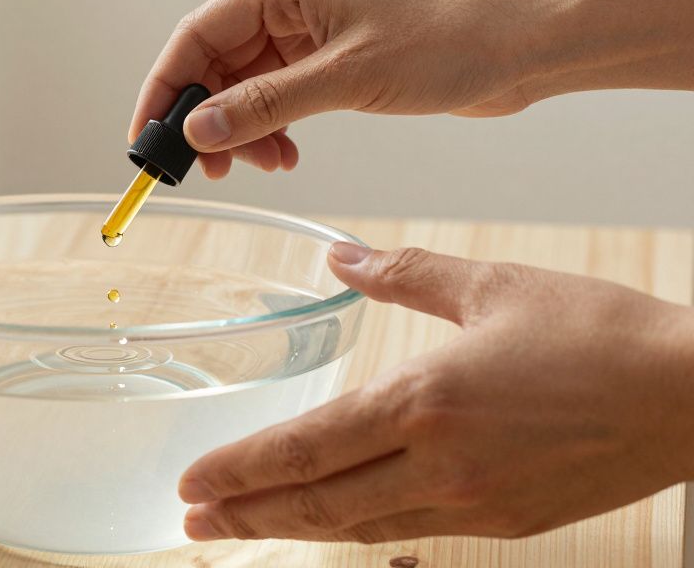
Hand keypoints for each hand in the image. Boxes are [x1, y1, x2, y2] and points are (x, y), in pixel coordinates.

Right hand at [130, 0, 693, 179]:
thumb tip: (197, 133)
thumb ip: (264, 106)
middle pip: (217, 61)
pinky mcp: (333, 53)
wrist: (522, 44)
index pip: (197, 35)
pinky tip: (286, 154)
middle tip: (205, 170)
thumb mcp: (344, 79)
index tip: (146, 140)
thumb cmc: (447, 41)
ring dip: (244, 129)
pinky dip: (274, 126)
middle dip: (208, 118)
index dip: (165, 90)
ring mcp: (312, 25)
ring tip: (265, 165)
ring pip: (247, 82)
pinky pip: (280, 92)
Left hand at [178, 243, 693, 542]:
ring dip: (288, 528)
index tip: (191, 481)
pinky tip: (329, 520)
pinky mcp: (503, 522)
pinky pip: (406, 529)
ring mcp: (471, 501)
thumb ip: (402, 272)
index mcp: (425, 398)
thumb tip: (339, 257)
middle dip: (244, 513)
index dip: (240, 469)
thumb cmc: (597, 332)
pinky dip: (354, 528)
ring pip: (356, 525)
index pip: (306, 448)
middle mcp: (439, 462)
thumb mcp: (492, 284)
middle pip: (316, 501)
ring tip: (235, 527)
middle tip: (188, 519)